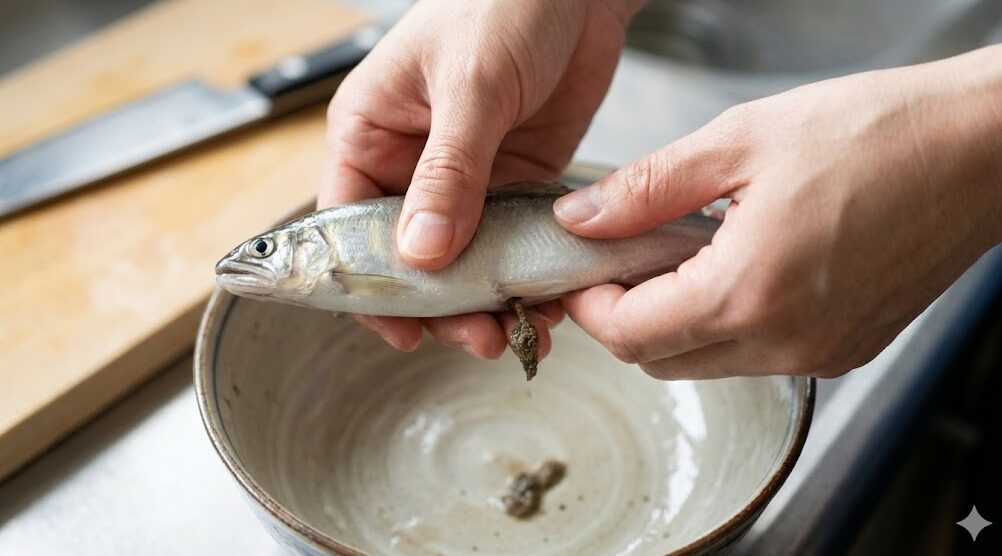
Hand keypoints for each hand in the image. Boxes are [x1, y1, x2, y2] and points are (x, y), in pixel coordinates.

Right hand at [322, 0, 640, 355]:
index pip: (350, 226)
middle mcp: (411, 164)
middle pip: (409, 256)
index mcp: (370, 133)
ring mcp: (465, 177)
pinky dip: (524, 275)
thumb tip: (422, 253)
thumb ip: (448, 172)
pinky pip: (511, 242)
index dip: (371, 285)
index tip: (404, 330)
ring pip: (462, 259)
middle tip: (480, 337)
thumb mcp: (470, 87)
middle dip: (440, 304)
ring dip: (486, 299)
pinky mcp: (515, 181)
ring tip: (518, 331)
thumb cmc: (503, 5)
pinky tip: (545, 300)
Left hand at [556, 45, 1001, 378]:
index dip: (589, 305)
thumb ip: (646, 189)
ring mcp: (820, 353)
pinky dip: (728, 324)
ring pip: (707, 363)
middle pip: (661, 361)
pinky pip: (757, 356)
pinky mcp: (846, 349)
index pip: (629, 336)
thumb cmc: (876, 132)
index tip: (582, 270)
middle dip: (627, 316)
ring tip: (687, 253)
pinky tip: (739, 267)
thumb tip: (580, 219)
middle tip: (626, 257)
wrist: (982, 147)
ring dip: (676, 321)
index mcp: (749, 292)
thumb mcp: (740, 142)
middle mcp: (785, 341)